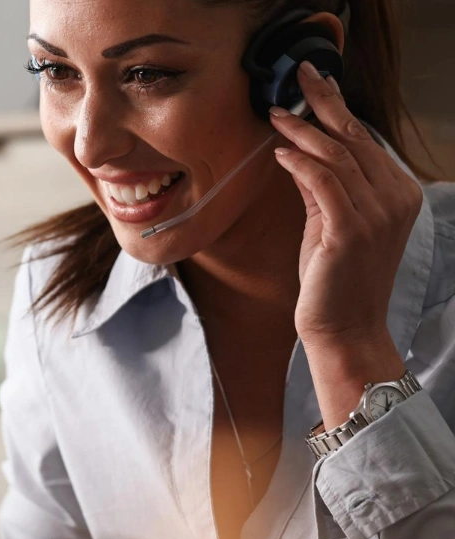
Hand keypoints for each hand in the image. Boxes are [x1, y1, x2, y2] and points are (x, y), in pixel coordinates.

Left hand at [268, 60, 422, 346]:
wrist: (343, 328)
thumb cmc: (334, 279)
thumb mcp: (329, 223)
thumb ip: (322, 189)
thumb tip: (299, 153)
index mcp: (398, 194)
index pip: (365, 140)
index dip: (338, 107)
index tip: (315, 82)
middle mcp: (395, 199)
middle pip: (355, 138)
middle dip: (324, 103)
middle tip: (298, 75)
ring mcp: (377, 214)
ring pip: (339, 155)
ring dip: (304, 131)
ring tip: (276, 115)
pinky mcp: (351, 230)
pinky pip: (324, 182)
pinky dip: (300, 162)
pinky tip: (280, 153)